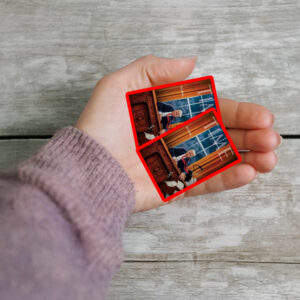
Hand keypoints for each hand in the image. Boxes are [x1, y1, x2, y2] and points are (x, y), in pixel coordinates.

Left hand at [76, 55, 280, 211]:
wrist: (87, 169)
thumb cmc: (100, 126)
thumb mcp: (120, 85)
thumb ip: (155, 69)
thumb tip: (192, 63)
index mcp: (169, 112)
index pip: (211, 109)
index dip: (237, 112)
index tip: (261, 116)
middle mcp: (177, 136)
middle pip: (221, 134)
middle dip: (249, 136)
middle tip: (271, 138)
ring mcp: (177, 161)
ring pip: (219, 159)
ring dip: (247, 158)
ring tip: (270, 158)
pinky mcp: (174, 186)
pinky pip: (205, 182)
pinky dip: (227, 178)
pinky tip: (249, 172)